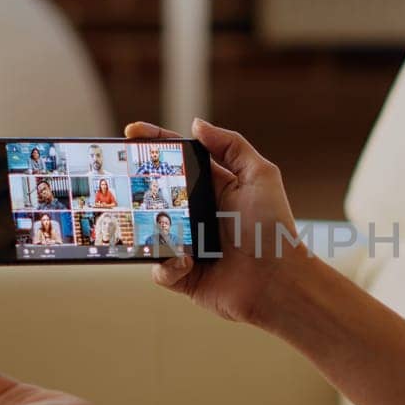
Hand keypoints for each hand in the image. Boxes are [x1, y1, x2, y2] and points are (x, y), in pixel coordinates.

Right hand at [125, 118, 308, 324]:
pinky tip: (187, 261)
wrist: (279, 280)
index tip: (131, 131)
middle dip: (138, 187)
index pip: (177, 160)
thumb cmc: (274, 228)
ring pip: (150, 232)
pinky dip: (168, 265)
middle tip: (125, 180)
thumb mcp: (260, 175)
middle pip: (156, 194)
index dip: (154, 143)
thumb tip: (195, 124)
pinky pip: (160, 269)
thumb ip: (232, 145)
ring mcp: (188, 245)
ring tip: (161, 227)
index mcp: (213, 188)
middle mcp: (197, 215)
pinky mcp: (184, 276)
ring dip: (149, 229)